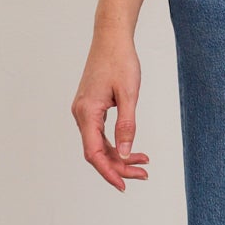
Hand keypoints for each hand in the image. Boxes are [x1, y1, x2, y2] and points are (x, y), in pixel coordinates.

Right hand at [72, 34, 148, 191]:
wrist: (111, 39)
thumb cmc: (120, 61)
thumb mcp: (129, 94)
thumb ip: (127, 125)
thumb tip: (124, 153)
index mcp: (87, 112)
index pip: (94, 153)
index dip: (108, 172)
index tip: (123, 185)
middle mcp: (81, 114)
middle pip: (97, 152)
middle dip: (119, 166)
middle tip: (143, 174)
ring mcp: (84, 111)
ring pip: (99, 144)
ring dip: (119, 156)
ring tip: (143, 163)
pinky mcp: (90, 108)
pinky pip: (100, 133)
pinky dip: (116, 143)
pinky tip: (132, 148)